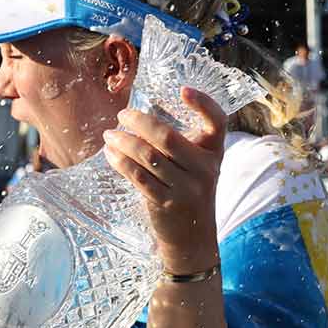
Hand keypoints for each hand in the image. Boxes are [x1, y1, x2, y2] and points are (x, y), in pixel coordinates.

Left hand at [103, 87, 228, 274]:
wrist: (193, 238)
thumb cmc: (190, 194)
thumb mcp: (197, 168)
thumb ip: (182, 146)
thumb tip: (141, 117)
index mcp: (214, 154)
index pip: (217, 122)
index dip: (203, 103)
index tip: (183, 89)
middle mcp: (205, 170)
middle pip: (168, 137)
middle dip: (140, 122)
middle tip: (122, 114)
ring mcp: (186, 188)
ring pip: (148, 157)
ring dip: (124, 142)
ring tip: (110, 135)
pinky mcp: (166, 203)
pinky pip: (138, 177)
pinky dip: (121, 162)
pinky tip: (111, 154)